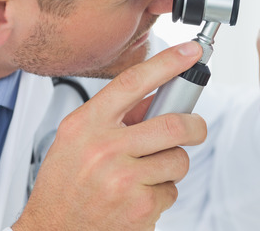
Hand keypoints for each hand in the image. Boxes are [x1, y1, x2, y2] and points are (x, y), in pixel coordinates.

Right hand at [14, 42, 207, 230]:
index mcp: (85, 125)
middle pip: (174, 124)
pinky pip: (172, 190)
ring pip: (178, 159)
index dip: (167, 63)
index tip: (190, 52)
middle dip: (194, 126)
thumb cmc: (65, 187)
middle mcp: (103, 149)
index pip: (133, 82)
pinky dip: (162, 193)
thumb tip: (158, 96)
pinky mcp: (140, 206)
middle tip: (194, 129)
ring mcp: (123, 178)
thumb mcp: (76, 141)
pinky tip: (137, 198)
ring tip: (146, 175)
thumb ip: (115, 117)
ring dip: (172, 166)